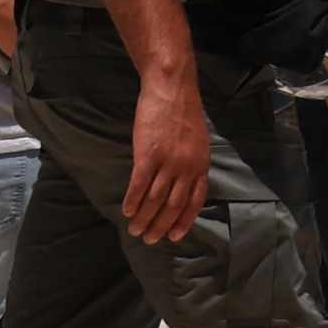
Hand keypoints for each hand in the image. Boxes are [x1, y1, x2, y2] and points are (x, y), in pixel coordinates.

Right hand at [122, 67, 208, 244]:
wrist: (172, 88)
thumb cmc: (183, 112)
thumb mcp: (197, 141)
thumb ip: (192, 162)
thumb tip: (183, 184)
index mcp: (201, 164)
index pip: (195, 200)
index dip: (184, 220)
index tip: (175, 236)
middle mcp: (187, 166)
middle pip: (174, 205)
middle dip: (161, 225)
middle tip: (149, 239)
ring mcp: (168, 161)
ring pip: (155, 199)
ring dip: (144, 218)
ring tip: (134, 230)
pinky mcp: (149, 154)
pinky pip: (139, 185)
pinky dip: (132, 201)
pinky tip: (126, 211)